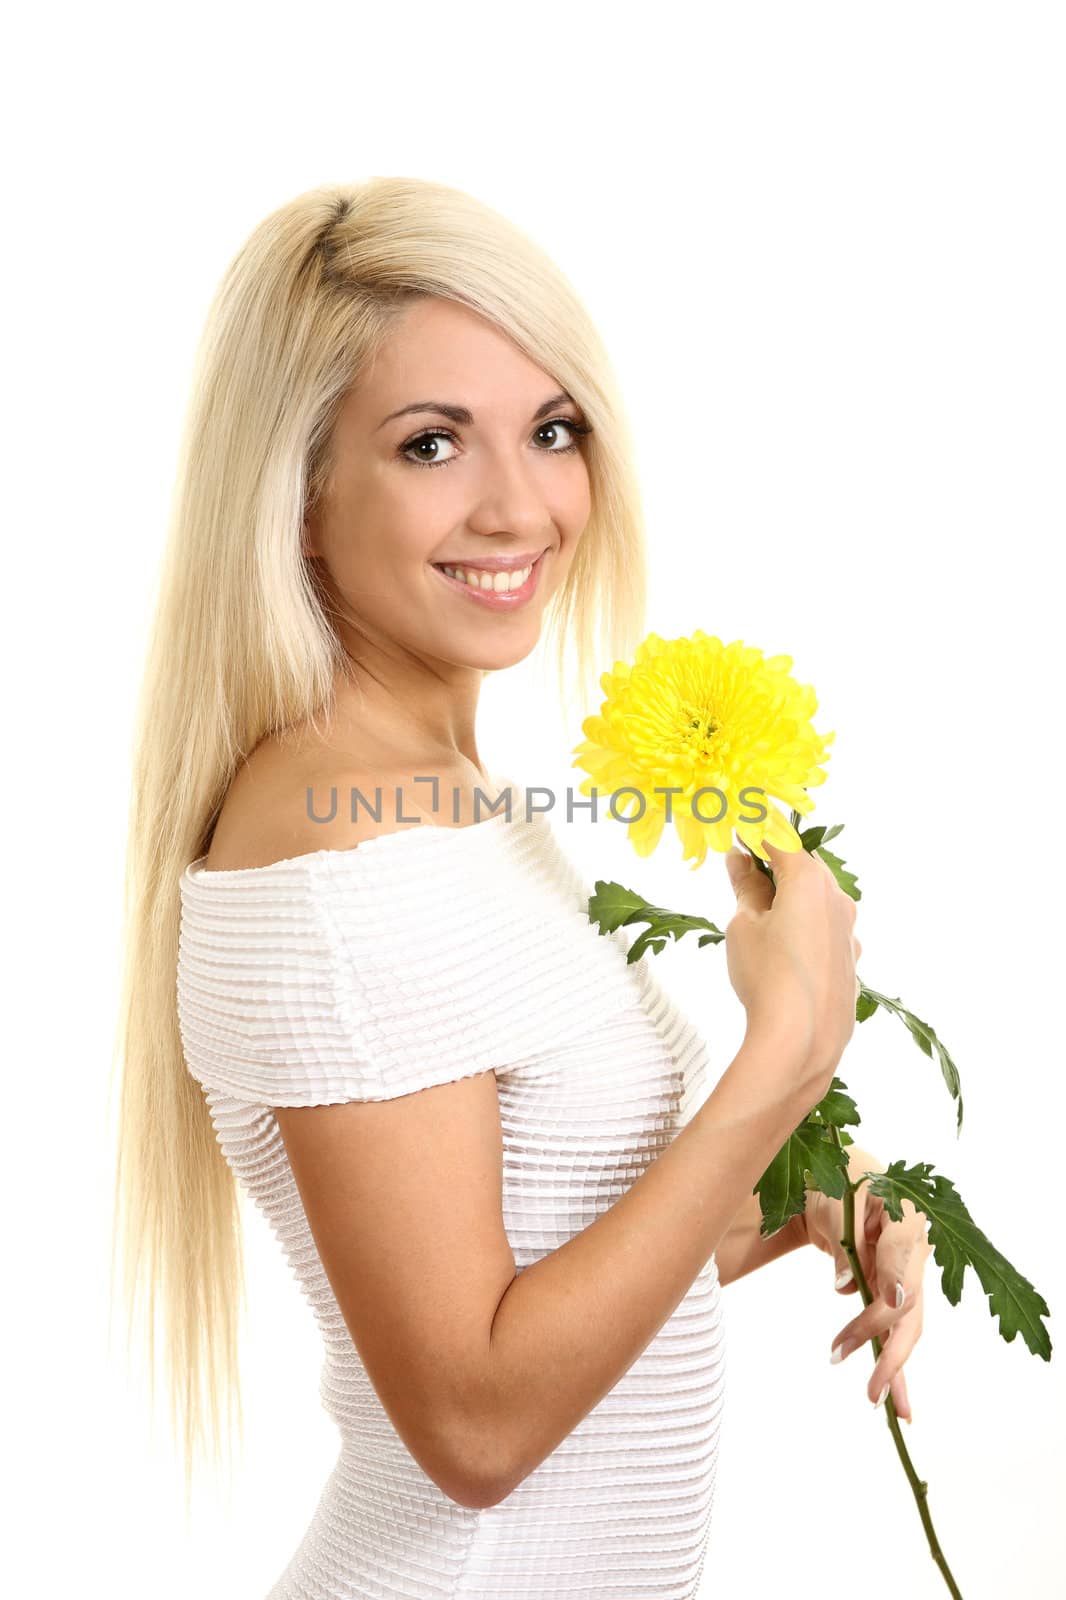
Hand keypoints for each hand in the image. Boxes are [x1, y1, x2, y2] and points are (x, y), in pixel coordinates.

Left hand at [803, 1173, 932, 1418]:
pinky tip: (895, 1401)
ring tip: (878, 1400)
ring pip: (908, 1326)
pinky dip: (894, 1363)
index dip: (893, 1279)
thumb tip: (845, 1288)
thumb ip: (842, 1239)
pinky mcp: (895, 1292)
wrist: (842, 1182)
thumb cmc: (840, 1179)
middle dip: (886, 1341)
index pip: (899, 1254)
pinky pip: (896, 1331)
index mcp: (906, 1217)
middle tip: (858, 1372)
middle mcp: (916, 1251)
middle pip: (909, 1303)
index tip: (888, 1300)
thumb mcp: (835, 1198)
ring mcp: (908, 1275)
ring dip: (893, 1364)